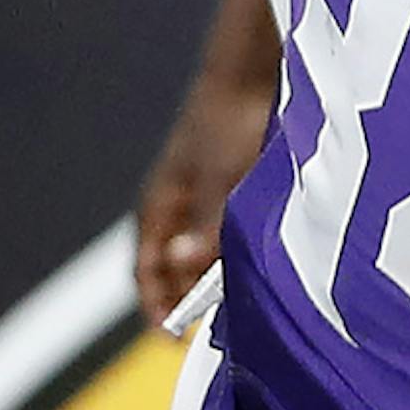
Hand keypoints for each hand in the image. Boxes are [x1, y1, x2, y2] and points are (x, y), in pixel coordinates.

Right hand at [134, 70, 274, 324]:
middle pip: (175, 270)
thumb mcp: (220, 180)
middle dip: (189, 302)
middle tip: (215, 334)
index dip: (158, 308)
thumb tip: (183, 267)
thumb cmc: (228, 121)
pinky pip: (229, 236)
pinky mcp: (232, 189)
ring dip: (216, 280)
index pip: (146, 273)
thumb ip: (205, 227)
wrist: (253, 69)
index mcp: (158, 209)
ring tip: (242, 307)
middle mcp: (176, 209)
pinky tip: (264, 265)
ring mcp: (202, 199)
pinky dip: (238, 256)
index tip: (174, 340)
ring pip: (203, 255)